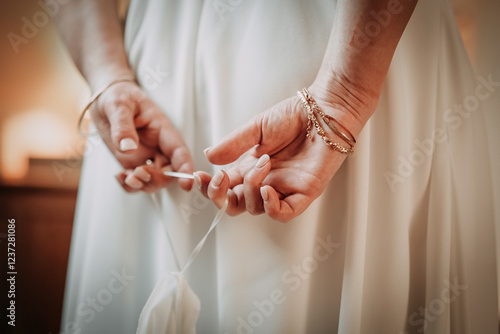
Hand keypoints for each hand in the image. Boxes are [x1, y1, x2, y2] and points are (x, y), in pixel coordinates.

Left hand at [91, 81, 192, 191]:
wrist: (105, 97)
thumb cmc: (118, 95)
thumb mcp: (118, 105)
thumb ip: (123, 126)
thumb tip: (128, 149)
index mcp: (162, 129)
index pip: (179, 151)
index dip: (185, 168)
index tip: (186, 183)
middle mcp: (158, 146)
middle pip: (168, 172)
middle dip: (156, 179)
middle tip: (136, 173)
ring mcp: (146, 156)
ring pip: (153, 180)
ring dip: (142, 184)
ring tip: (125, 177)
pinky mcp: (132, 163)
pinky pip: (136, 181)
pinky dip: (129, 186)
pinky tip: (119, 177)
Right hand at [195, 87, 360, 221]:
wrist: (323, 111)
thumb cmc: (293, 116)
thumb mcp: (256, 128)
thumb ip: (233, 144)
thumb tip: (208, 156)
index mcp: (250, 167)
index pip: (224, 187)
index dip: (209, 187)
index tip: (198, 176)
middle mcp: (264, 181)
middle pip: (234, 205)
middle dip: (220, 197)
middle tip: (221, 178)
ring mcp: (283, 189)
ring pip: (254, 208)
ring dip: (250, 188)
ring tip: (263, 163)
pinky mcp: (304, 193)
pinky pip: (283, 214)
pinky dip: (271, 207)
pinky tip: (267, 190)